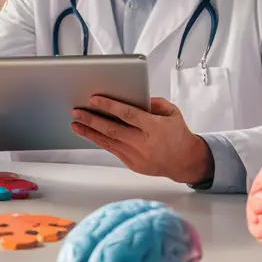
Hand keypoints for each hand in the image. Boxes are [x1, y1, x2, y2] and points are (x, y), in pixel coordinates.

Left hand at [70, 96, 213, 184]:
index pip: (128, 114)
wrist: (185, 161)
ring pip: (108, 142)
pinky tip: (89, 134)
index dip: (109, 106)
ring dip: (90, 132)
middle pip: (113, 130)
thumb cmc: (178, 134)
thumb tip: (133, 96)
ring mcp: (138, 156)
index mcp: (155, 128)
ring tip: (75, 124)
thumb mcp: (171, 112)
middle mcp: (144, 143)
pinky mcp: (133, 165)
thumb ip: (153, 102)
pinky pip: (112, 150)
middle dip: (92, 120)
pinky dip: (99, 141)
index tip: (94, 99)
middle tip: (77, 112)